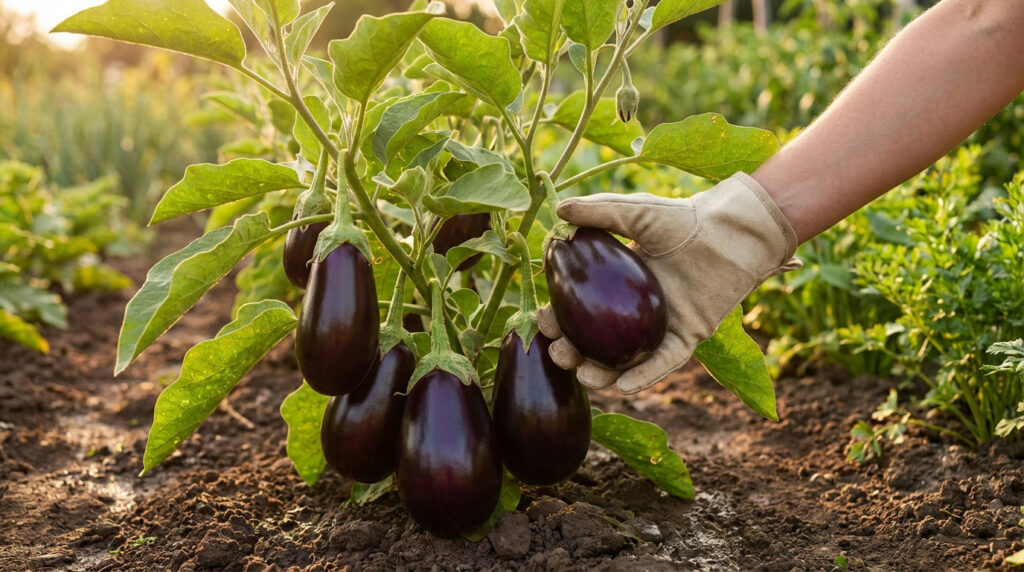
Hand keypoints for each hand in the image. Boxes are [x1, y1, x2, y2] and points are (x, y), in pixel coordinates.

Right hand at [538, 172, 801, 393]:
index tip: (542, 321)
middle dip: (572, 352)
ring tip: (583, 375)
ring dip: (602, 373)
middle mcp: (637, 310)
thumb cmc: (683, 217)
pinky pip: (664, 362)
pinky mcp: (689, 335)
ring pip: (626, 359)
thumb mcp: (635, 212)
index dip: (559, 318)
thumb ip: (597, 212)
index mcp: (619, 284)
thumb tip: (557, 211)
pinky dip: (645, 375)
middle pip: (597, 340)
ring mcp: (662, 325)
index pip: (581, 308)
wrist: (731, 229)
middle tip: (558, 352)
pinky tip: (623, 385)